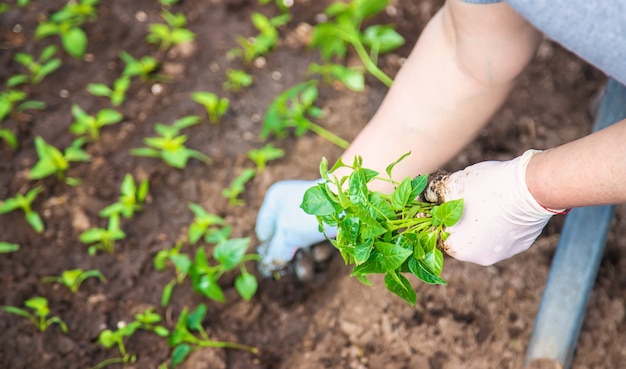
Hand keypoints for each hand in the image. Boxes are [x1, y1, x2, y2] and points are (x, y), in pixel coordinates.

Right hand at [255, 179, 336, 276]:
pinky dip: (320, 250)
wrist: (352, 204)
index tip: (272, 266)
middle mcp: (293, 204)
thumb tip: (270, 264)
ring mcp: (312, 213)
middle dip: (289, 259)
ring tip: (306, 271)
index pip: (264, 231)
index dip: (268, 250)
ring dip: (304, 259)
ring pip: (304, 243)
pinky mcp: (330, 222)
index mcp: (277, 200)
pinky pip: (320, 241)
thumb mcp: (287, 235)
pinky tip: (321, 254)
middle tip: (288, 273)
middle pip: (285, 239)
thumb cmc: (312, 215)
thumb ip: (276, 251)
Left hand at [423, 150, 565, 264]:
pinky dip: (498, 222)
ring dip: (477, 221)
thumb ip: (430, 194)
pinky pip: (502, 234)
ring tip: (482, 200)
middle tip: (461, 197)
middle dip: (456, 219)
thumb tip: (419, 197)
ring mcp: (502, 253)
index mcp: (458, 248)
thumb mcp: (450, 186)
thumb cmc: (485, 187)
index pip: (437, 234)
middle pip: (459, 236)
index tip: (435, 203)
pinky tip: (501, 205)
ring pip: (481, 236)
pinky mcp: (521, 245)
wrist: (530, 188)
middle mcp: (479, 258)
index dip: (433, 217)